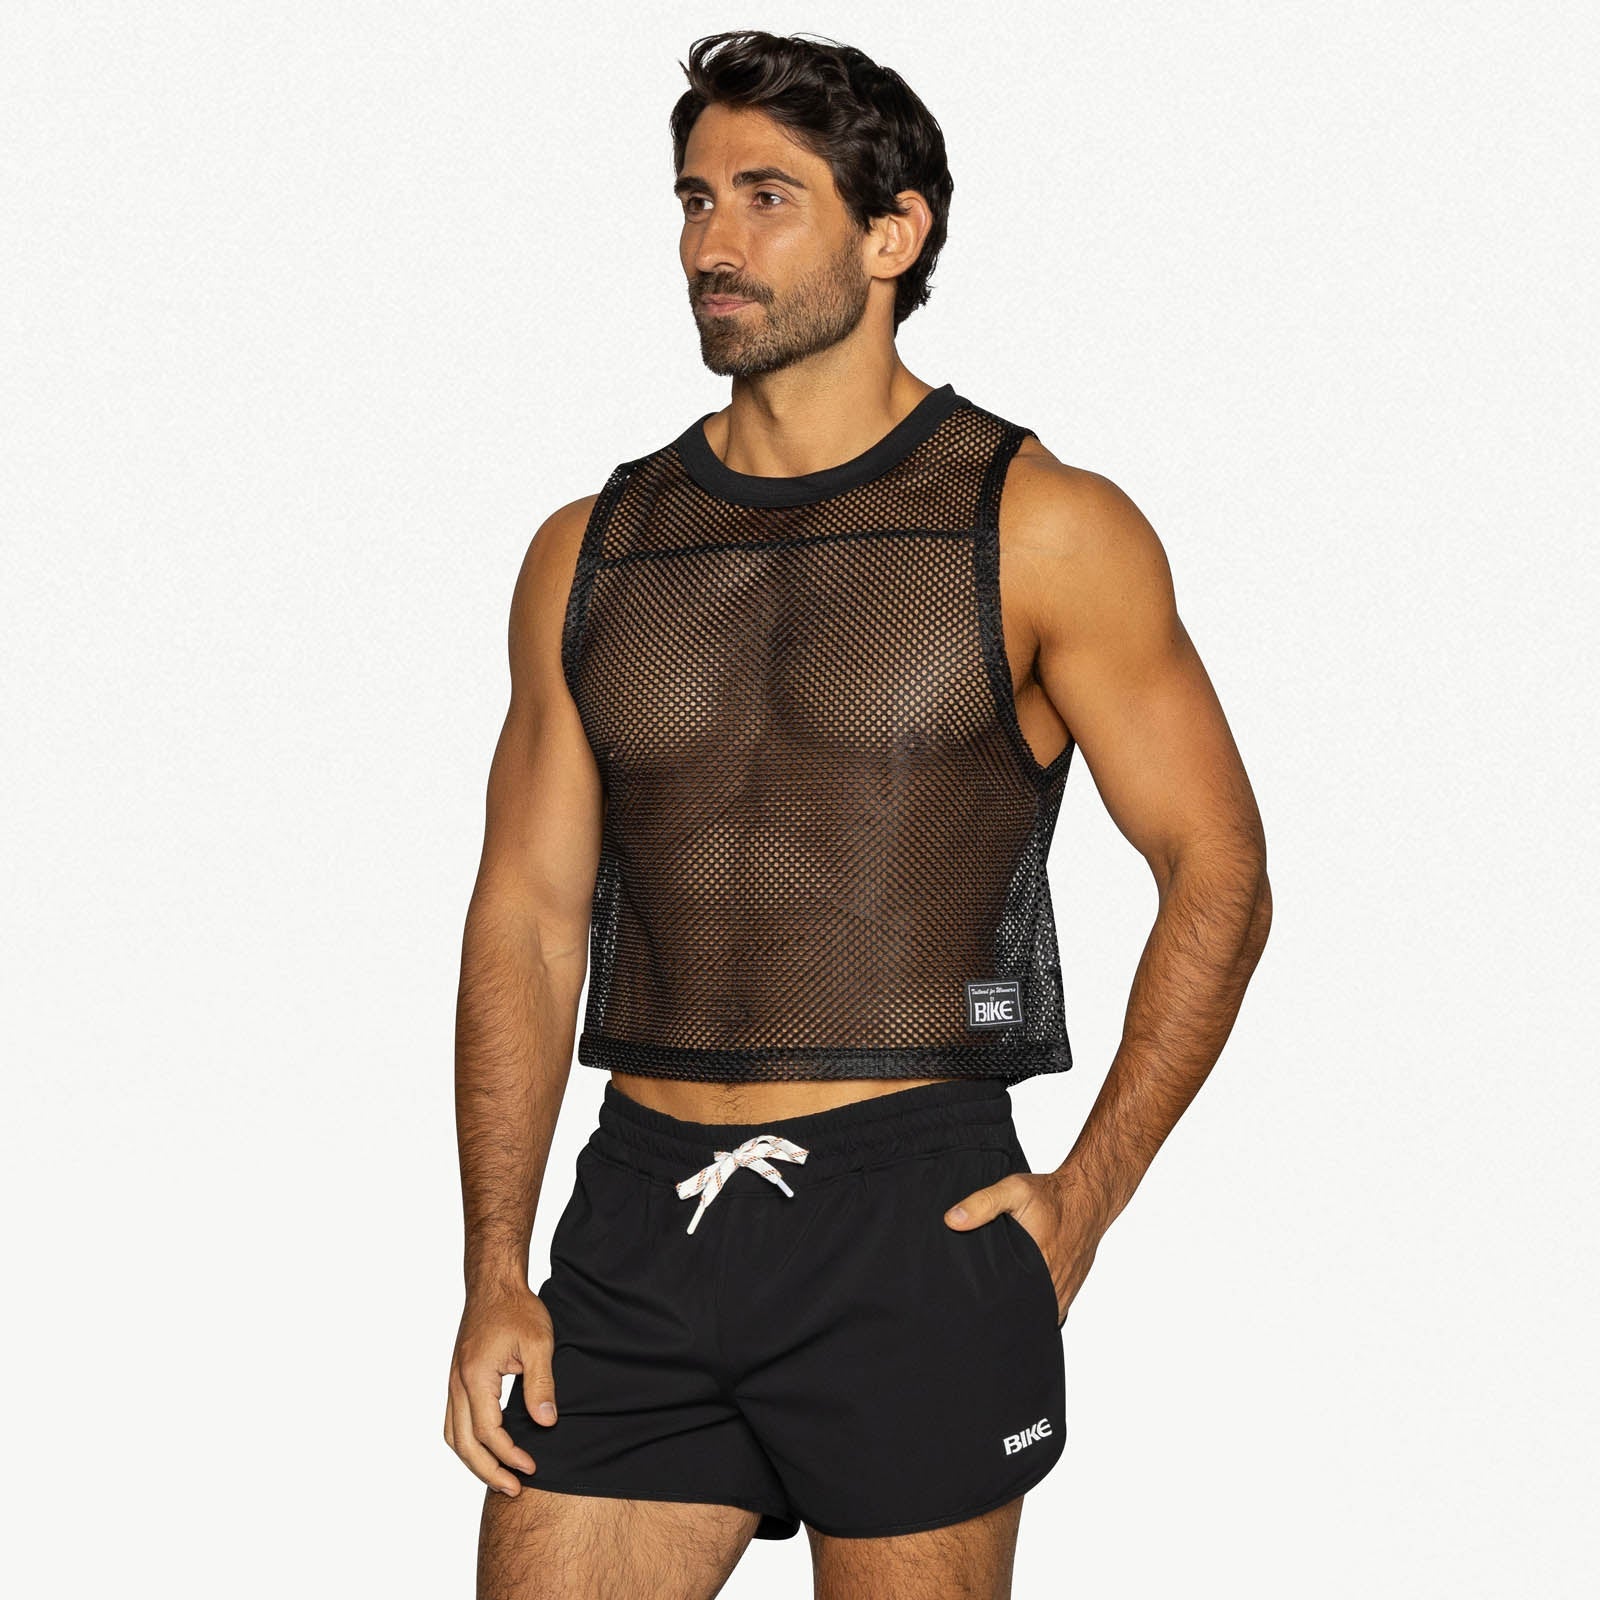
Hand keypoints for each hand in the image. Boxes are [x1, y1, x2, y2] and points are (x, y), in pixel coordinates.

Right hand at [444, 1283, 555, 1495]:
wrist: (494, 1284)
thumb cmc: (517, 1309)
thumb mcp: (538, 1343)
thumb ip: (541, 1384)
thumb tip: (546, 1424)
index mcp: (475, 1376)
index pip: (488, 1432)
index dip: (509, 1455)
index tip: (532, 1468)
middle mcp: (457, 1383)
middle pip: (464, 1443)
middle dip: (488, 1471)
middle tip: (514, 1489)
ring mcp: (453, 1381)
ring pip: (453, 1435)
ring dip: (474, 1461)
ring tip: (500, 1477)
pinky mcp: (456, 1379)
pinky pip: (453, 1421)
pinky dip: (467, 1442)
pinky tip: (487, 1449)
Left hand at [943, 1165, 1108, 1323]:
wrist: (1087, 1198)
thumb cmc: (1050, 1195)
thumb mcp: (1013, 1190)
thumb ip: (982, 1204)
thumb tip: (952, 1220)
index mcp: (1035, 1263)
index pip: (1005, 1299)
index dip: (987, 1303)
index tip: (970, 1300)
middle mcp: (1051, 1283)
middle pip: (1019, 1311)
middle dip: (1000, 1310)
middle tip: (978, 1307)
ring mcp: (1062, 1291)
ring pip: (1036, 1314)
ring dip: (1019, 1312)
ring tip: (996, 1308)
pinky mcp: (1069, 1291)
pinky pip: (1050, 1311)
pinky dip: (1036, 1309)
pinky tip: (1020, 1301)